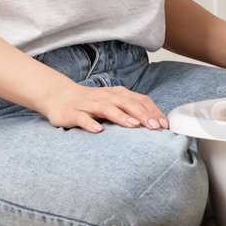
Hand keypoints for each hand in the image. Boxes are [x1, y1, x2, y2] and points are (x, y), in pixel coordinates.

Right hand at [42, 83, 166, 132]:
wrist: (60, 96)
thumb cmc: (92, 103)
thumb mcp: (114, 104)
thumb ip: (131, 111)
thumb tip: (155, 124)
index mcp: (119, 94)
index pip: (140, 100)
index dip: (153, 111)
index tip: (164, 125)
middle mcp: (106, 97)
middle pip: (128, 103)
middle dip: (143, 115)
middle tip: (155, 127)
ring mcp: (90, 104)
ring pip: (107, 108)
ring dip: (121, 116)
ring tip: (133, 125)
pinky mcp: (74, 112)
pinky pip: (83, 117)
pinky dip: (90, 123)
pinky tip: (98, 130)